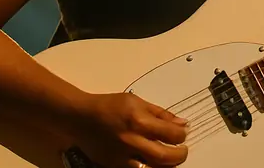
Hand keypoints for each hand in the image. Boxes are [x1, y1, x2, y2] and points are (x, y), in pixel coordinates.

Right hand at [72, 92, 188, 167]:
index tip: (182, 134)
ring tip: (169, 158)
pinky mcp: (115, 166)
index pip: (171, 135)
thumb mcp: (137, 102)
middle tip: (182, 151)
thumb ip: (161, 114)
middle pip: (166, 157)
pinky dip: (149, 167)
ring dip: (166, 166)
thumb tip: (181, 124)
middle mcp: (132, 141)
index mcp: (139, 121)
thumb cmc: (109, 106)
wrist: (81, 118)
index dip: (182, 135)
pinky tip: (152, 162)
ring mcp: (123, 157)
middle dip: (180, 155)